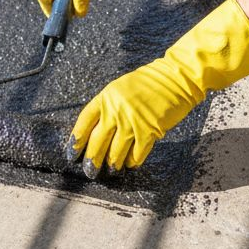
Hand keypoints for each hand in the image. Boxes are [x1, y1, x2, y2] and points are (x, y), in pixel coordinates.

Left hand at [68, 0, 248, 175]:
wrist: (176, 78)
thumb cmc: (149, 83)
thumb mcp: (121, 88)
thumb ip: (108, 107)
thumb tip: (97, 130)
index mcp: (106, 97)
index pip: (84, 122)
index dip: (76, 141)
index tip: (72, 153)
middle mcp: (116, 110)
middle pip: (97, 141)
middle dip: (92, 160)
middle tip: (89, 170)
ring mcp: (132, 122)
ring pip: (116, 151)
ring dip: (112, 163)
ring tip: (111, 169)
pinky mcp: (149, 132)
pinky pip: (136, 154)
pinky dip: (132, 161)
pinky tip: (130, 164)